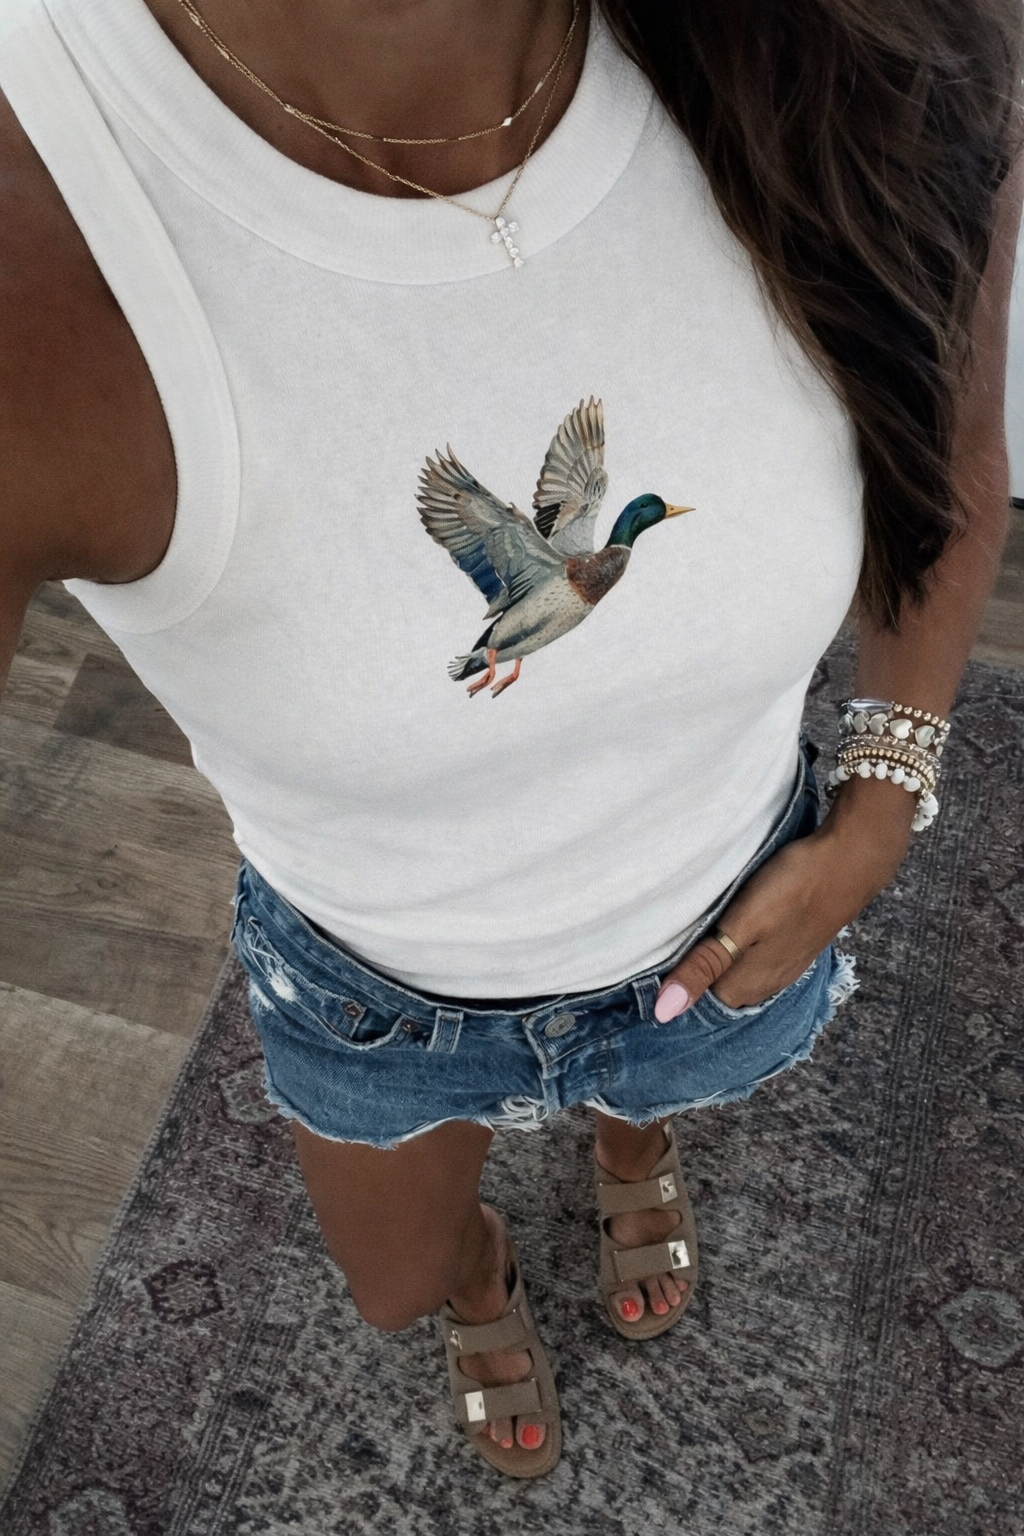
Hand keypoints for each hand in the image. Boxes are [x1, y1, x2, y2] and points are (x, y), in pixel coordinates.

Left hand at [653, 785, 911, 1019]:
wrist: (852, 860)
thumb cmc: (793, 888)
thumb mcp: (742, 925)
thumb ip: (703, 967)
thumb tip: (664, 1013)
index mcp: (745, 986)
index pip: (695, 1001)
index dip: (671, 983)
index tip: (644, 964)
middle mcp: (765, 984)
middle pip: (715, 988)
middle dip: (690, 973)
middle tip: (658, 947)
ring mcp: (783, 966)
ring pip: (734, 971)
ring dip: (714, 957)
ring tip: (687, 935)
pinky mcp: (794, 944)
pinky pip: (754, 957)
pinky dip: (737, 947)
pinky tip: (728, 927)